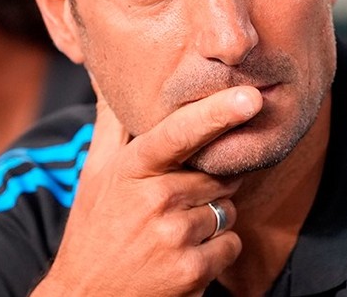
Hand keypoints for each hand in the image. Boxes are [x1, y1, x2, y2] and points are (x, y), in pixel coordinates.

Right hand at [32, 86, 262, 296]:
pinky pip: (231, 244)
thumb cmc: (95, 234)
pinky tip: (183, 259)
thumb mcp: (95, 177)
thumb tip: (105, 77)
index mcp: (132, 170)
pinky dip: (216, 252)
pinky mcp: (191, 270)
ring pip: (227, 210)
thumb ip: (111, 126)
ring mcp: (173, 236)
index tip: (251, 97)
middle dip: (208, 189)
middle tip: (172, 208)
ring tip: (172, 236)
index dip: (218, 112)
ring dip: (211, 222)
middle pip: (218, 176)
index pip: (180, 133)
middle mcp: (154, 199)